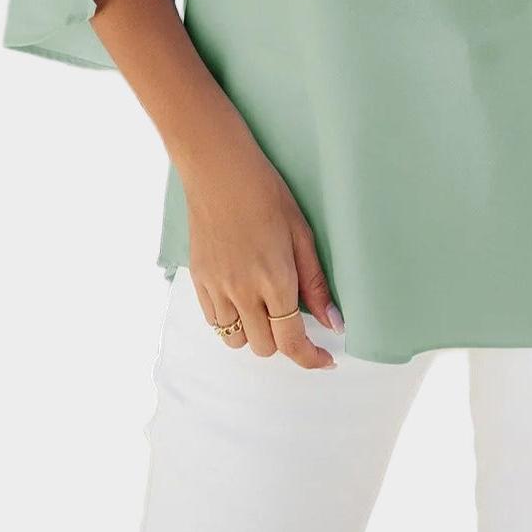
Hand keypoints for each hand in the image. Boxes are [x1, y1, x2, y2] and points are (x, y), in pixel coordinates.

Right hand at [172, 107, 343, 369]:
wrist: (219, 171)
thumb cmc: (267, 194)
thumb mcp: (302, 234)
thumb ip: (315, 283)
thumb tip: (333, 322)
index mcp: (274, 280)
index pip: (292, 341)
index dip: (311, 358)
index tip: (324, 360)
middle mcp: (242, 291)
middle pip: (265, 347)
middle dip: (285, 341)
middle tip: (294, 318)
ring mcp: (216, 288)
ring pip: (237, 341)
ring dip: (255, 334)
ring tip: (265, 307)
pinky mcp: (198, 281)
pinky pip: (214, 323)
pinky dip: (231, 322)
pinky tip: (242, 298)